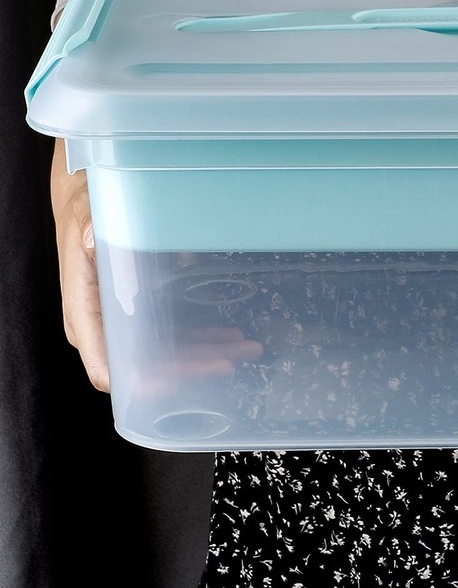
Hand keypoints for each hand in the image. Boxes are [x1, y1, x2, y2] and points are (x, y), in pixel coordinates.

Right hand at [50, 139, 264, 392]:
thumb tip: (94, 236)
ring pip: (165, 354)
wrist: (84, 203)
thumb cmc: (83, 212)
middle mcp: (104, 326)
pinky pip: (171, 335)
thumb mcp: (86, 217)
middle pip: (146, 366)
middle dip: (189, 369)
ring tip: (244, 350)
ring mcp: (125, 322)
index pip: (106, 364)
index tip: (174, 385)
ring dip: (204, 356)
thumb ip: (92, 231)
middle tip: (229, 362)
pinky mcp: (143, 311)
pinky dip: (201, 340)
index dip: (140, 382)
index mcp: (84, 310)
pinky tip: (229, 338)